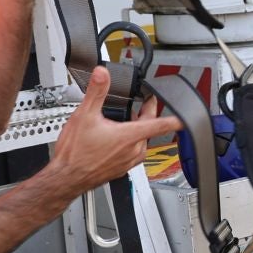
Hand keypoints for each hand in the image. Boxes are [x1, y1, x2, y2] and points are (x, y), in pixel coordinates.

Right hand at [42, 67, 182, 200]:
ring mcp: (129, 161)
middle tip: (143, 103)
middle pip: (150, 129)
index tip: (187, 115)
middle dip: (148, 115)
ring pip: (142, 141)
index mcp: (130, 136)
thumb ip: (96, 92)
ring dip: (138, 129)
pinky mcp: (122, 169)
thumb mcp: (84, 115)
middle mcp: (133, 150)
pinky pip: (133, 152)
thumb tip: (102, 74)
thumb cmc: (75, 154)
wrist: (66, 178)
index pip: (161, 125)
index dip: (176, 118)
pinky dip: (130, 142)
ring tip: (127, 120)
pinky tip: (117, 138)